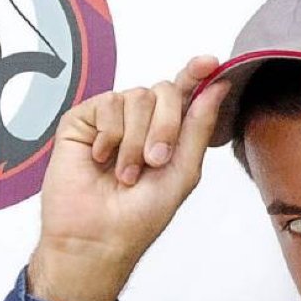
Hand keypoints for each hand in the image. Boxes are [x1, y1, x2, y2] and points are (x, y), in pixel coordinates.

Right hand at [28, 55, 229, 300]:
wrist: (97, 237)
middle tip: (155, 161)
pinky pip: (108, 104)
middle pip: (164, 90)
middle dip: (166, 126)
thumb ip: (199, 127)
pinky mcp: (82, 120)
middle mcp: (141, 121)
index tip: (210, 62)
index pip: (184, 93)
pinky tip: (101, 159)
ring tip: (125, 173)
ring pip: (137, 97)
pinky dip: (110, 136)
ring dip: (136, 140)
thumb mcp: (183, 172)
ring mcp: (111, 118)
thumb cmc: (140, 216)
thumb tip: (218, 85)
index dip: (196, 74)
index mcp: (168, 132)